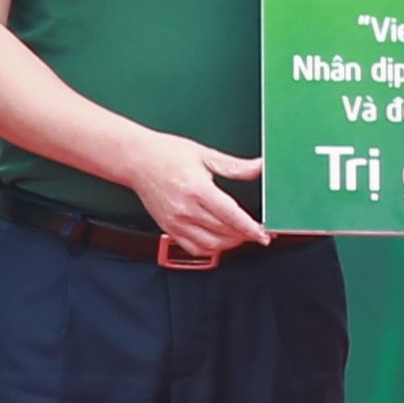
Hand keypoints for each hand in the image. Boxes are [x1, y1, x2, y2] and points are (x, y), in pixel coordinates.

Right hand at [124, 135, 269, 262]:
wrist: (137, 160)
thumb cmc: (167, 154)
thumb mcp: (205, 154)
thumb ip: (235, 166)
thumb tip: (259, 167)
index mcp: (198, 189)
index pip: (231, 216)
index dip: (251, 228)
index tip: (265, 234)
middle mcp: (186, 210)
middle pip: (224, 233)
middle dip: (245, 235)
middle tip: (258, 231)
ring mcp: (177, 222)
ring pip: (211, 245)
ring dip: (230, 243)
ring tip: (241, 235)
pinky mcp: (169, 229)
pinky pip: (194, 249)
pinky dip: (211, 249)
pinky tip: (219, 239)